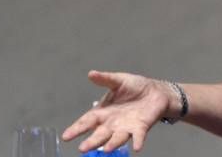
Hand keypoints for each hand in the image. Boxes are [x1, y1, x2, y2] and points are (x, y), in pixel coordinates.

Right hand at [61, 70, 175, 152]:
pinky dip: (138, 141)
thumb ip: (105, 79)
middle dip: (91, 141)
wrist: (155, 91)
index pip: (87, 121)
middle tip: (83, 148)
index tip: (66, 136)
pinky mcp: (141, 127)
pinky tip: (137, 147)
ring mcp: (126, 127)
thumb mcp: (118, 80)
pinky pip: (139, 136)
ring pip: (117, 138)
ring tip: (106, 149)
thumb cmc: (135, 87)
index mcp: (103, 112)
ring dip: (112, 144)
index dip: (76, 128)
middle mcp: (112, 123)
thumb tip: (91, 74)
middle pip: (100, 134)